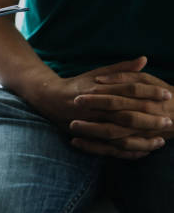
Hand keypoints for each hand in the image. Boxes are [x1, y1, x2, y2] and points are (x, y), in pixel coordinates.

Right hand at [29, 57, 170, 158]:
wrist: (50, 99)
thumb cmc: (78, 85)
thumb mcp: (98, 73)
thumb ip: (122, 69)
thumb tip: (144, 60)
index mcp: (98, 89)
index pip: (128, 89)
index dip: (148, 92)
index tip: (167, 94)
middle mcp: (94, 107)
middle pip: (125, 114)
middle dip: (148, 119)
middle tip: (169, 121)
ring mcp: (90, 124)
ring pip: (118, 134)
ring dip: (141, 139)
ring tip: (161, 141)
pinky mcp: (87, 137)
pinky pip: (109, 148)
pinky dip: (127, 152)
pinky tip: (143, 152)